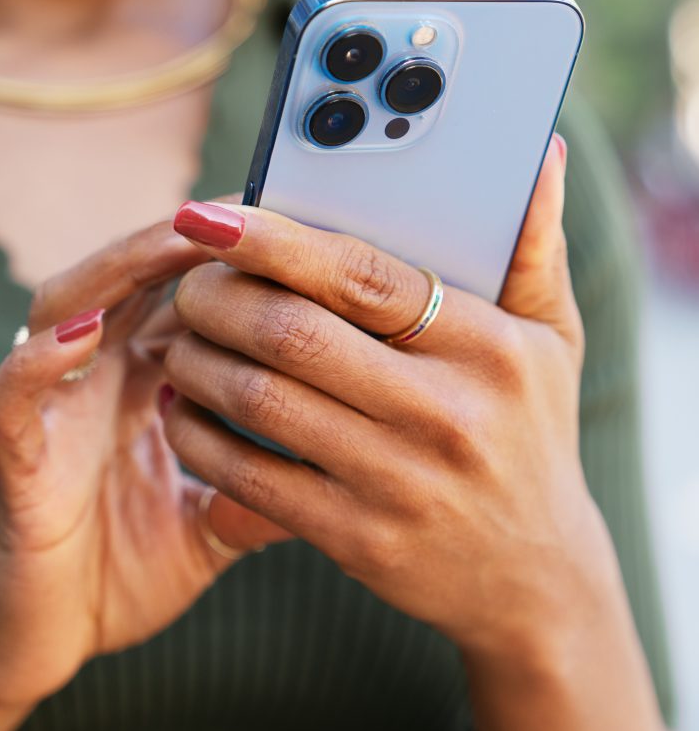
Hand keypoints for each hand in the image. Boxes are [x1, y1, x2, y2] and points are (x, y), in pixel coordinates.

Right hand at [0, 221, 289, 711]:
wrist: (45, 642)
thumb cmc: (127, 569)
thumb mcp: (214, 524)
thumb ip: (265, 488)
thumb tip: (349, 467)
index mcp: (142, 382)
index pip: (187, 298)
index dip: (234, 262)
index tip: (296, 227)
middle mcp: (95, 378)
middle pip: (132, 281)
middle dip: (187, 238)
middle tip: (247, 202)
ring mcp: (49, 411)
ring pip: (66, 307)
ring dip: (119, 267)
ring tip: (175, 238)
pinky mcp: (11, 460)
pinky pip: (9, 399)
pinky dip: (37, 362)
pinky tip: (81, 334)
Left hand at [162, 136, 616, 660]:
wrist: (536, 577)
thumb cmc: (532, 434)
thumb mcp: (553, 340)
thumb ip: (535, 247)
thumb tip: (540, 153)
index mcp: (487, 347)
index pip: (361, 276)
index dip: (272, 240)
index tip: (207, 216)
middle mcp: (444, 413)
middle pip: (293, 332)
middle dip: (216, 297)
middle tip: (188, 281)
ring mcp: (397, 481)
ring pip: (260, 399)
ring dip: (197, 360)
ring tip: (177, 338)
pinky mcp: (357, 537)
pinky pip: (250, 477)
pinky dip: (199, 438)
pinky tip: (181, 411)